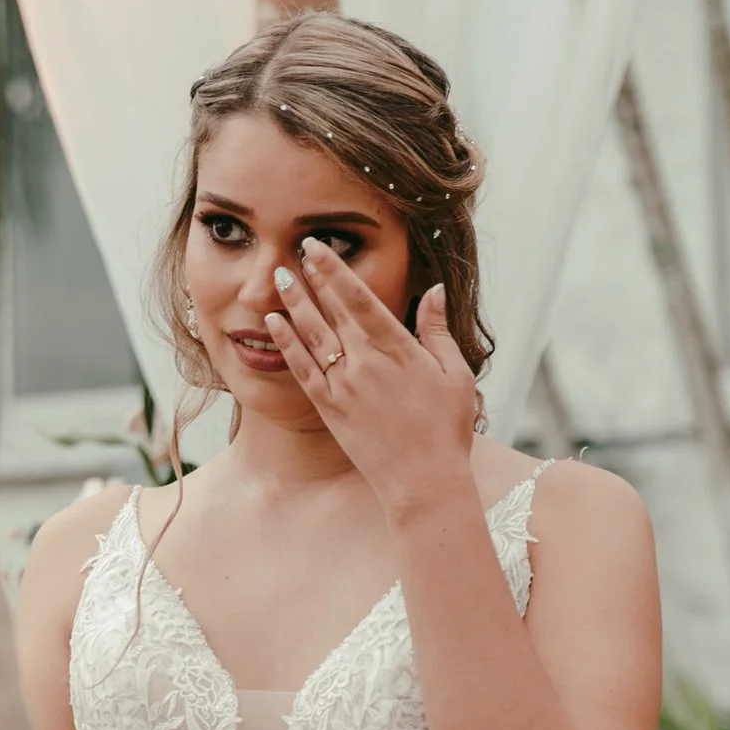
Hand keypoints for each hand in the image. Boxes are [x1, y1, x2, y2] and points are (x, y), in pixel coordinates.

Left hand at [263, 237, 476, 516]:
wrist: (424, 482)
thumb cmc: (447, 429)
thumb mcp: (455, 375)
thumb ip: (437, 330)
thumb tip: (433, 289)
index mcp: (398, 349)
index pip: (360, 298)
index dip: (335, 270)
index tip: (318, 247)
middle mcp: (366, 363)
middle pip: (332, 311)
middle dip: (312, 278)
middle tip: (294, 251)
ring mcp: (344, 386)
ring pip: (312, 335)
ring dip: (294, 304)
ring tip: (280, 278)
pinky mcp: (330, 409)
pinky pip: (302, 369)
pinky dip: (287, 343)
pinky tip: (274, 323)